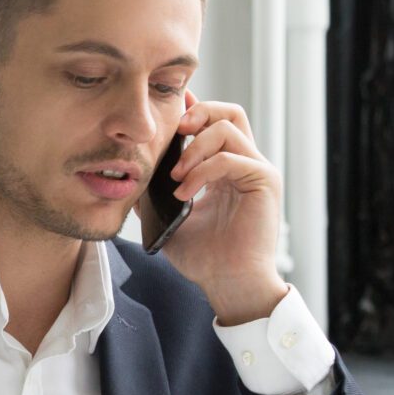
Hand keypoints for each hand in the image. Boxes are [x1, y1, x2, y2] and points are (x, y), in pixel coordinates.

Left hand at [158, 92, 287, 324]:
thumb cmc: (205, 258)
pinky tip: (184, 192)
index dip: (192, 110)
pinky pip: (231, 158)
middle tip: (174, 133)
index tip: (167, 111)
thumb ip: (154, 193)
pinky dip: (202, 171)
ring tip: (175, 176)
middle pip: (230, 112)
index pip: (214, 123)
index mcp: (226, 168)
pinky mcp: (263, 181)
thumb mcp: (170, 219)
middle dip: (198, 113)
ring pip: (229, 128)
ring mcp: (257, 170)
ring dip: (194, 148)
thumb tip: (129, 174)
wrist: (228, 284)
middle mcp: (245, 163)